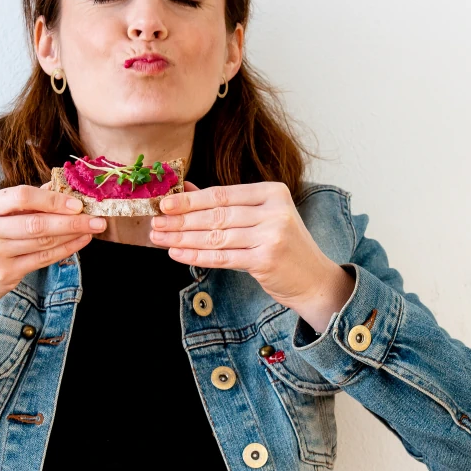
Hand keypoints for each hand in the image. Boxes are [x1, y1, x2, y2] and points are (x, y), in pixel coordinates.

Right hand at [0, 180, 105, 316]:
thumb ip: (20, 203)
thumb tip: (57, 186)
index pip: (20, 196)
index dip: (52, 199)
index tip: (77, 201)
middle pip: (36, 222)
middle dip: (71, 219)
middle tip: (97, 216)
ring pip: (42, 241)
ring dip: (72, 234)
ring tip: (93, 227)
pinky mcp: (5, 274)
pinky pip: (42, 259)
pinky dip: (65, 250)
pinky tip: (79, 242)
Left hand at [149, 180, 348, 315]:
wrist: (314, 279)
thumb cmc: (284, 246)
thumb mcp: (261, 218)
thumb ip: (226, 204)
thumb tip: (186, 191)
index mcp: (273, 192)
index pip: (223, 194)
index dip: (190, 199)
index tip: (165, 204)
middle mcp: (275, 211)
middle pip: (217, 215)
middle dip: (182, 220)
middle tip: (156, 223)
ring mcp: (272, 235)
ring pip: (216, 236)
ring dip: (183, 239)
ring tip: (161, 238)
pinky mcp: (265, 260)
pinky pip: (222, 257)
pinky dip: (197, 256)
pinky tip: (178, 254)